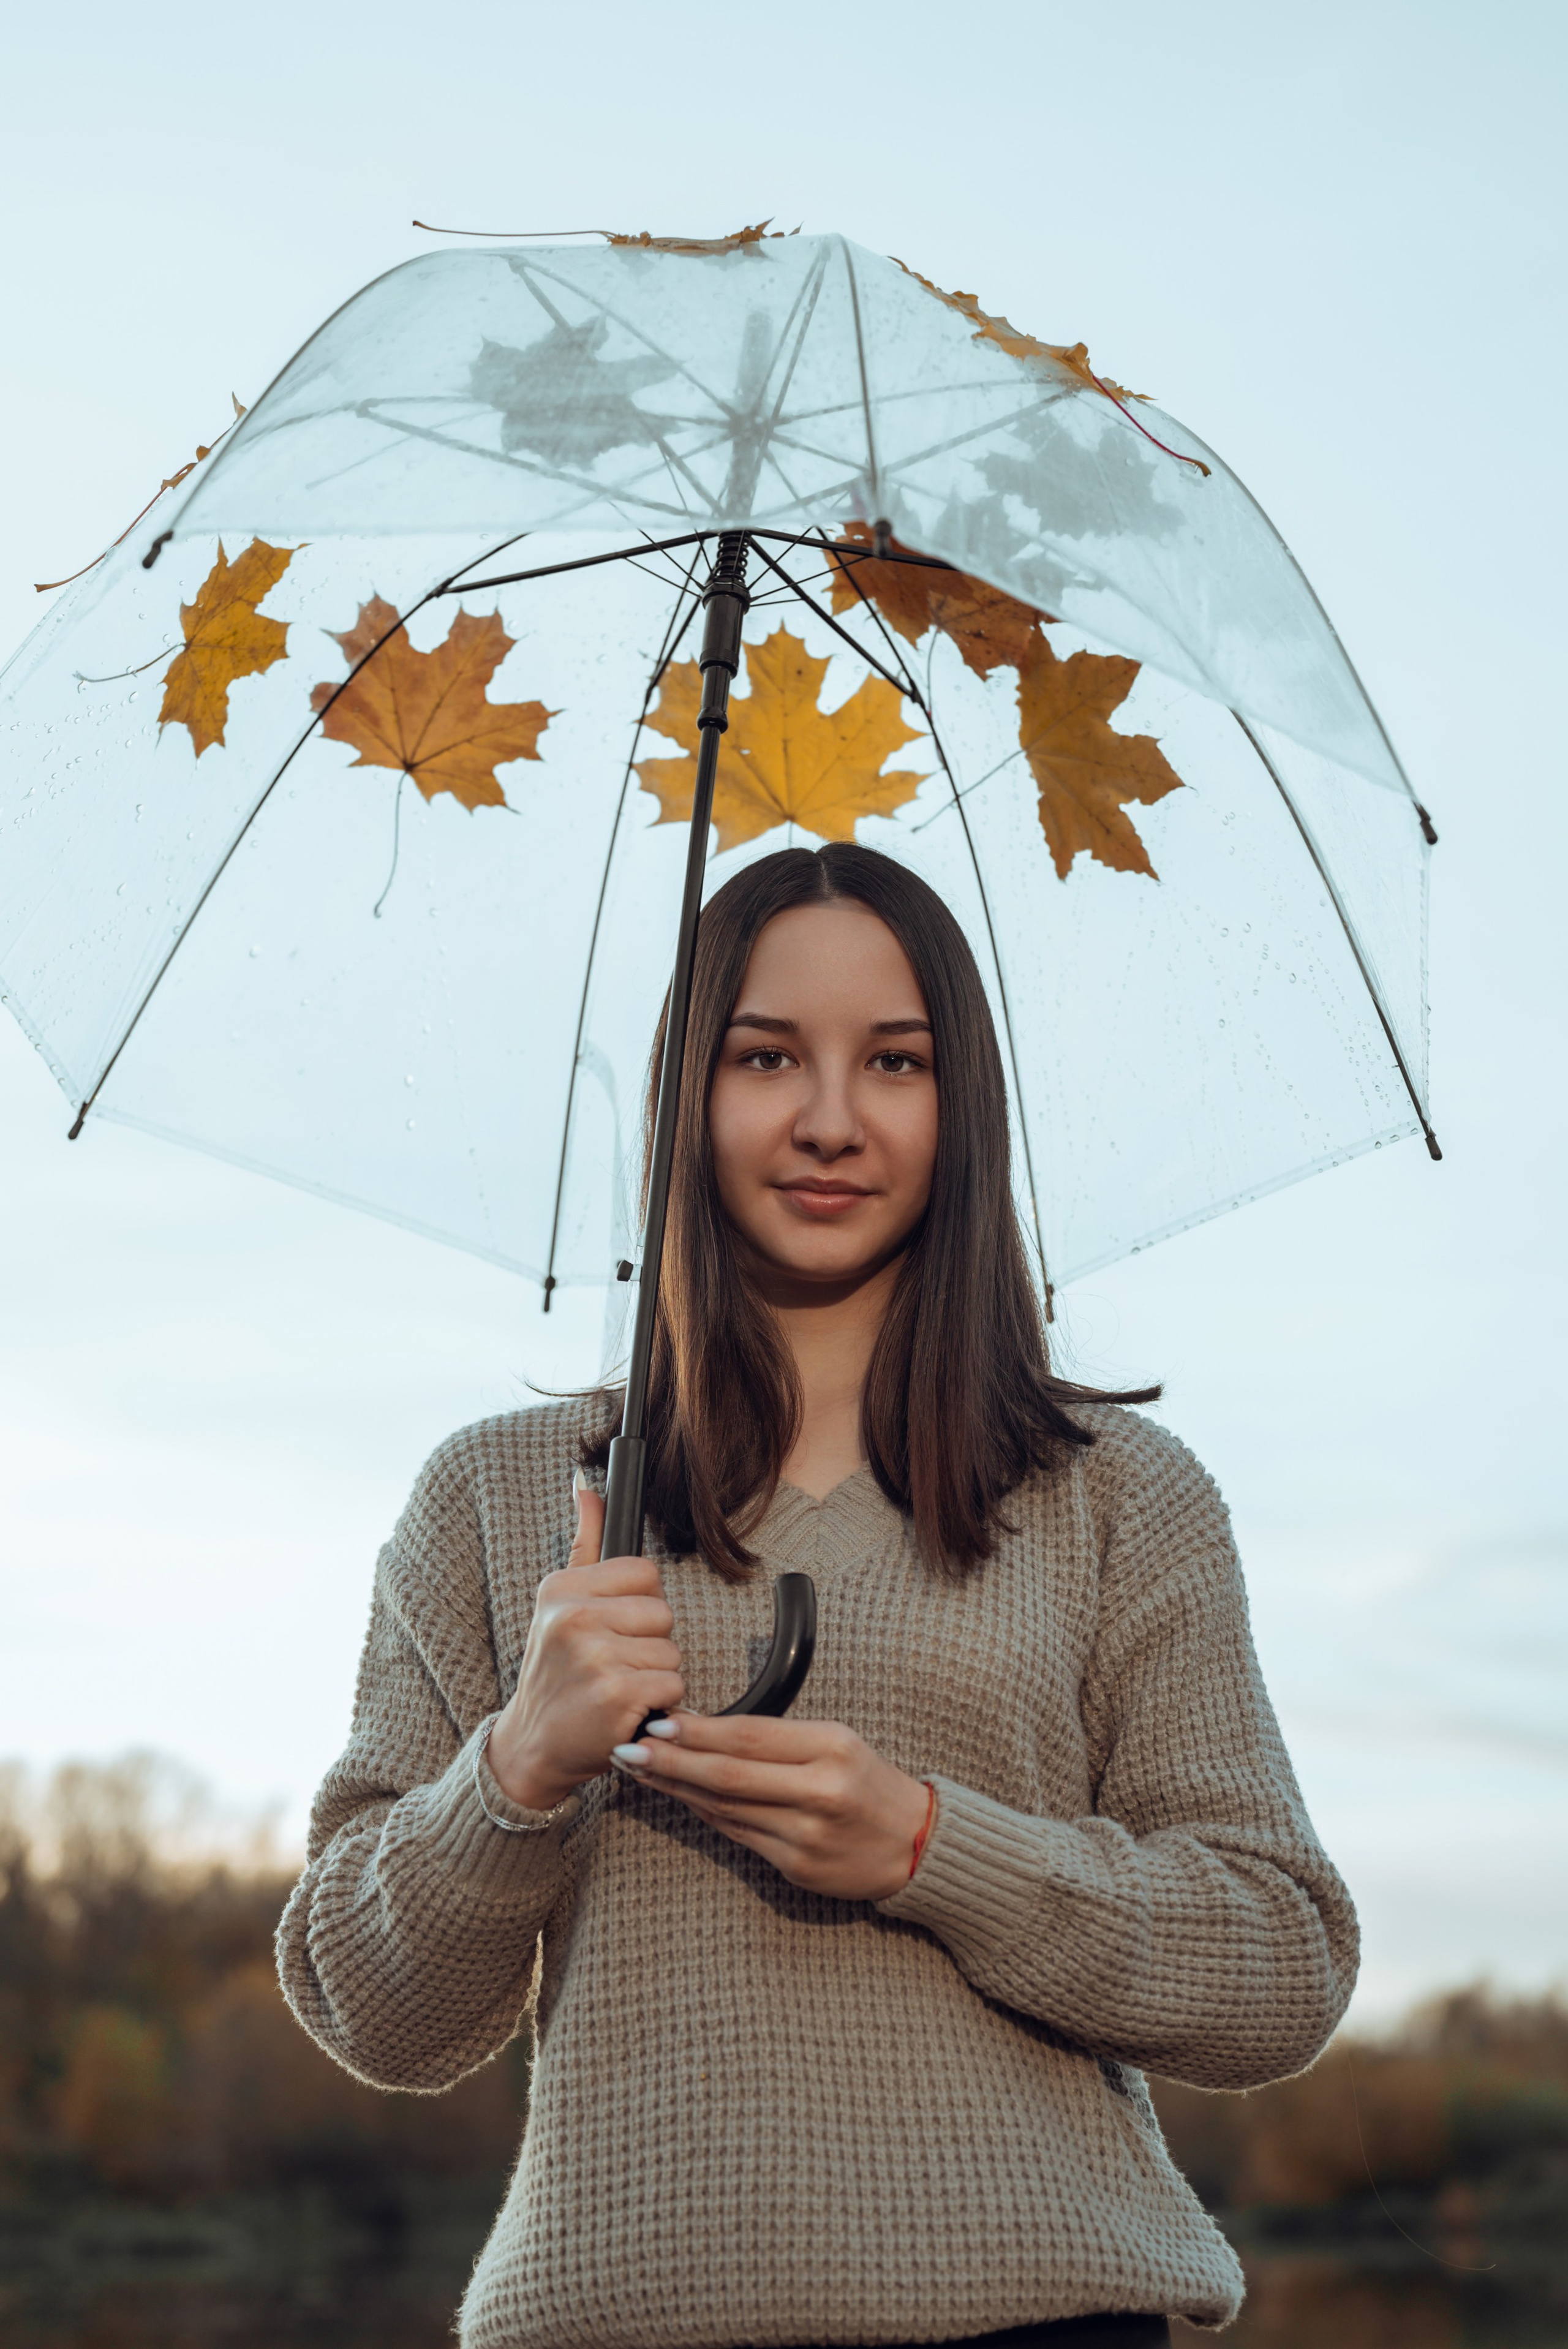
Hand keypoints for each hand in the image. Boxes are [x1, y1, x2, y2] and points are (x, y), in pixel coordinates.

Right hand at [486, 1478, 684, 1811]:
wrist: (534, 1746)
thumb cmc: (556, 1673)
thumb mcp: (558, 1604)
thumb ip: (584, 1543)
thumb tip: (586, 1486)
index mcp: (561, 1589)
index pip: (645, 1572)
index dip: (640, 1605)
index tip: (614, 1628)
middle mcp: (572, 1617)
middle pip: (662, 1613)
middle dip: (648, 1643)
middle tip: (613, 1665)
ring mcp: (594, 1656)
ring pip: (671, 1651)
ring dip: (654, 1677)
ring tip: (618, 1688)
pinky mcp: (616, 1695)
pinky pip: (672, 1685)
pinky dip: (658, 1704)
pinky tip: (625, 1710)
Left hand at [614, 1711, 931, 1901]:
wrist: (915, 1843)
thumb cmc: (868, 1783)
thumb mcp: (837, 1742)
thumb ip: (779, 1739)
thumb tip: (706, 1729)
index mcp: (832, 1748)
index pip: (750, 1736)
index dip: (699, 1731)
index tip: (659, 1723)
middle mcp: (820, 1791)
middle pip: (730, 1775)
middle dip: (673, 1761)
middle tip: (629, 1750)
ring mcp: (807, 1834)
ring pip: (726, 1808)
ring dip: (678, 1789)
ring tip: (642, 1772)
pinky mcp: (798, 1867)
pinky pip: (739, 1836)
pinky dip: (705, 1815)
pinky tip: (680, 1800)